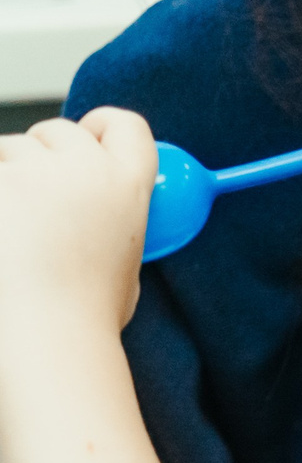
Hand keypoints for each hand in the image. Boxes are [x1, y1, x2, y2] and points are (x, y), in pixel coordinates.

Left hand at [0, 109, 157, 334]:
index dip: (103, 128)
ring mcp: (31, 171)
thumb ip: (115, 219)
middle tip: (38, 206)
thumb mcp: (124, 262)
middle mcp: (85, 168)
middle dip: (43, 157)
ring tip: (15, 231)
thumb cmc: (85, 313)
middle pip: (59, 132)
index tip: (89, 140)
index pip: (125, 125)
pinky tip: (4, 233)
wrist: (46, 337)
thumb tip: (104, 202)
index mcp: (129, 187)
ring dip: (8, 178)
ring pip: (10, 149)